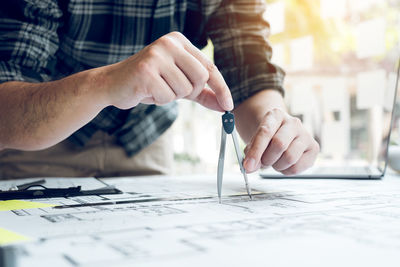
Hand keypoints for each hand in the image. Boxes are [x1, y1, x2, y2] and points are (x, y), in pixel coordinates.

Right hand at [102, 32, 233, 110]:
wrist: (113, 84)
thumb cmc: (149, 83)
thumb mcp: (179, 85)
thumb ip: (202, 93)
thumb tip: (225, 106)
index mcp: (179, 41)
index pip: (209, 67)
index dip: (221, 88)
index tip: (228, 105)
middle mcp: (169, 43)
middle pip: (201, 78)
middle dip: (190, 92)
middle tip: (172, 90)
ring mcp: (156, 55)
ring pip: (185, 89)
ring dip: (171, 96)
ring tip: (156, 88)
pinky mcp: (146, 71)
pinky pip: (168, 96)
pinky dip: (159, 100)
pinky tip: (146, 92)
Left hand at [242, 108, 318, 174]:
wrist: (281, 134)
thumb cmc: (267, 137)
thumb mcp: (254, 140)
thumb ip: (251, 152)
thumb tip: (250, 167)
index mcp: (276, 115)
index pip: (265, 132)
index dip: (255, 151)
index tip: (248, 165)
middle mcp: (293, 122)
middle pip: (279, 144)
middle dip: (267, 159)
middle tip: (263, 162)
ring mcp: (306, 134)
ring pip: (289, 157)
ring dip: (277, 165)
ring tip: (274, 161)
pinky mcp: (314, 148)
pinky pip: (298, 167)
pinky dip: (286, 171)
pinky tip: (284, 164)